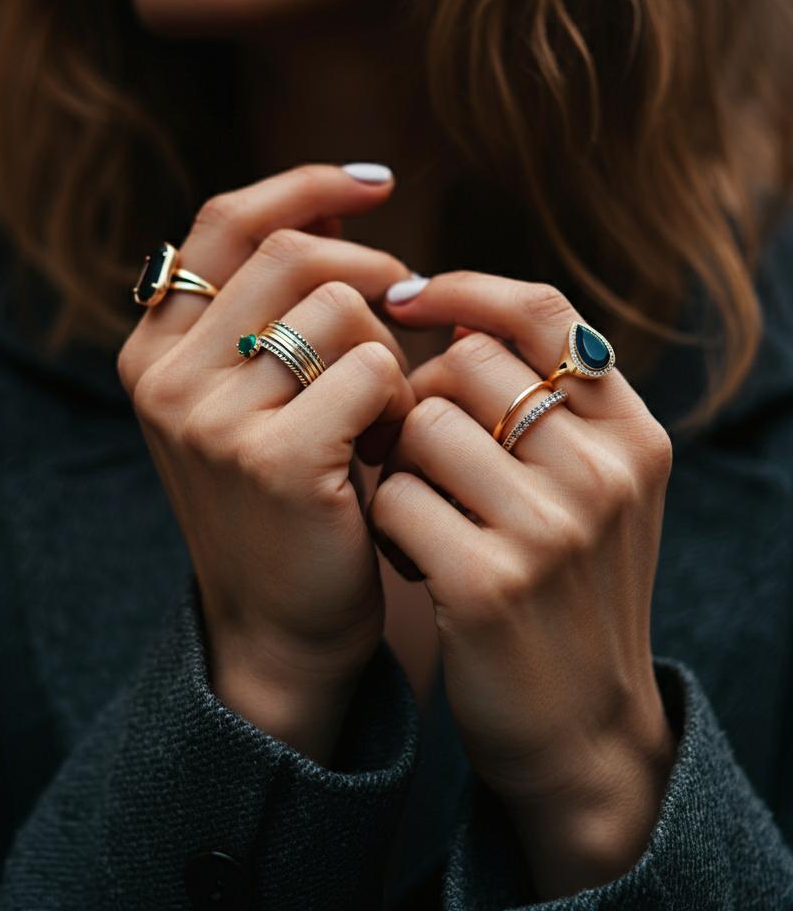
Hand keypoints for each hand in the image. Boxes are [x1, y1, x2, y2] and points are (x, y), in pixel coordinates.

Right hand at [116, 165, 415, 763]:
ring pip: (340, 309)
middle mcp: (165, 375)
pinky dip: (400, 397)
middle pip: (294, 254)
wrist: (278, 622)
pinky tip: (387, 445)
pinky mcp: (270, 460)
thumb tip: (335, 204)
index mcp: (154, 348)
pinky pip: (370, 369)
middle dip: (371, 273)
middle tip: (406, 314)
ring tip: (382, 409)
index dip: (307, 186)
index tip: (376, 183)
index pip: (228, 221)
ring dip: (388, 350)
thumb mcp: (248, 396)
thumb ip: (266, 310)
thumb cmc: (280, 498)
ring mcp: (210, 418)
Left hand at [369, 271, 677, 897]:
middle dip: (422, 399)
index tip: (405, 297)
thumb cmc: (566, 589)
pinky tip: (414, 561)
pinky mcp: (488, 583)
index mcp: (632, 436)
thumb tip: (452, 315)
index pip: (544, 313)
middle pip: (464, 363)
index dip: (465, 289)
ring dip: (400, 466)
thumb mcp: (593, 491)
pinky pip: (393, 497)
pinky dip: (387, 524)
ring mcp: (550, 529)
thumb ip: (548, 406)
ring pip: (420, 424)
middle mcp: (602, 473)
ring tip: (424, 515)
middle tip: (421, 455)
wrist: (580, 728)